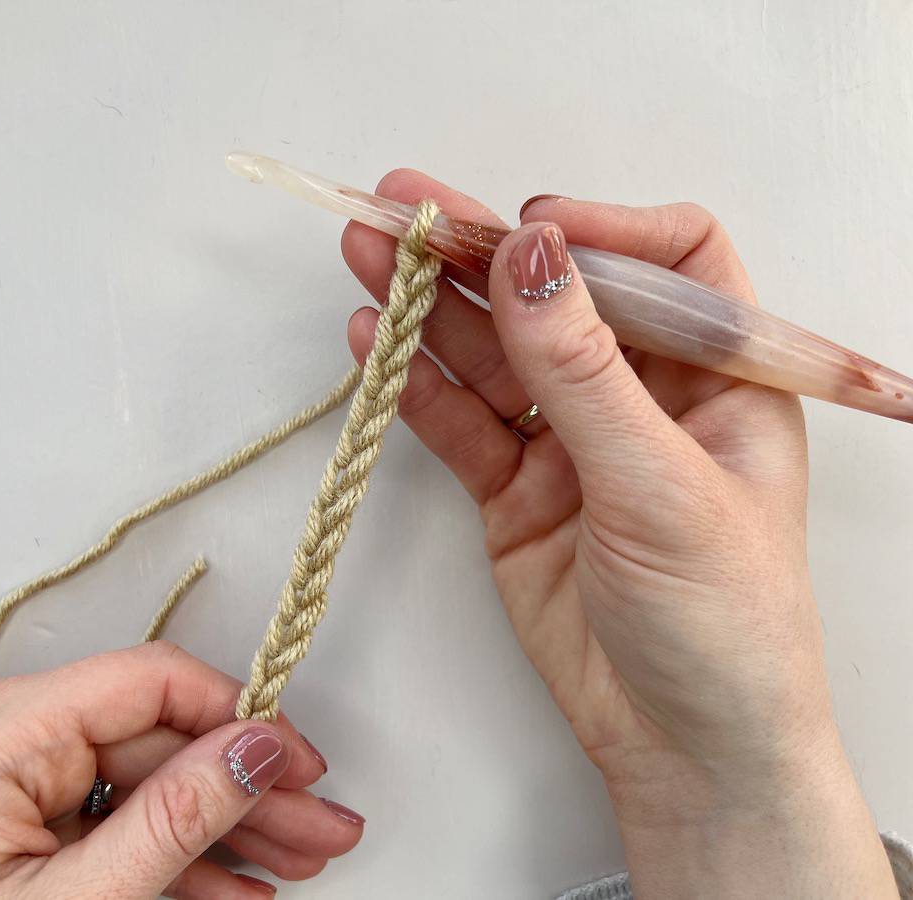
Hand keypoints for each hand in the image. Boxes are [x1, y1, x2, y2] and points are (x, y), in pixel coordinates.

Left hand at [0, 642, 362, 898]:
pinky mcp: (3, 825)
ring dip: (222, 829)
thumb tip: (255, 752)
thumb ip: (170, 821)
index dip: (241, 717)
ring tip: (295, 863)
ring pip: (141, 788)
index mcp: (4, 730)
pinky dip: (168, 856)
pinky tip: (229, 886)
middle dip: (248, 792)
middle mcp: (2, 737)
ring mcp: (3, 782)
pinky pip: (105, 824)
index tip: (299, 765)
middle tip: (321, 831)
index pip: (153, 682)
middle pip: (158, 741)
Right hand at [342, 175, 895, 896]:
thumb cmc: (724, 622)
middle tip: (406, 208)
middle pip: (557, 297)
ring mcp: (572, 441)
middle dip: (484, 253)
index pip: (670, 260)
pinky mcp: (516, 490)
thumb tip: (535, 254)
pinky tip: (376, 341)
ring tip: (372, 256)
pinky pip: (462, 423)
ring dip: (434, 307)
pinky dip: (418, 384)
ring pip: (496, 354)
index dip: (603, 230)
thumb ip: (584, 371)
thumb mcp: (660, 485)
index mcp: (719, 376)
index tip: (534, 231)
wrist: (683, 748)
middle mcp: (642, 395)